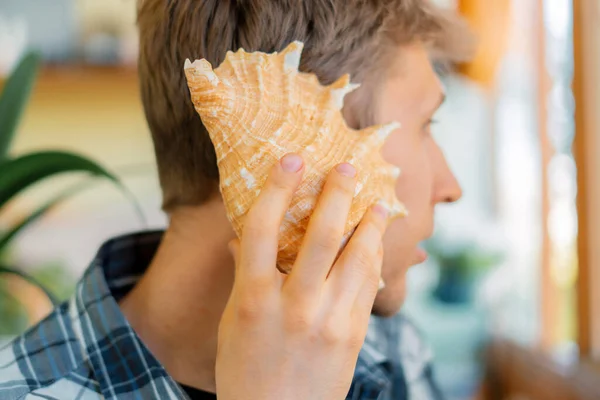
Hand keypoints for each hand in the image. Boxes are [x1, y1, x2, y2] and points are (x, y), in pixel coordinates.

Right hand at [215, 153, 387, 399]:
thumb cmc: (245, 371)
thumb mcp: (232, 323)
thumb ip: (243, 276)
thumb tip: (242, 238)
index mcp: (253, 300)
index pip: (262, 230)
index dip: (276, 188)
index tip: (290, 160)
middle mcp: (294, 306)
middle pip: (320, 236)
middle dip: (336, 194)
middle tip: (346, 167)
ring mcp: (329, 321)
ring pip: (357, 258)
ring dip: (371, 225)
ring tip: (380, 202)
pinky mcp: (354, 335)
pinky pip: (369, 287)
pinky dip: (375, 259)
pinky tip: (378, 244)